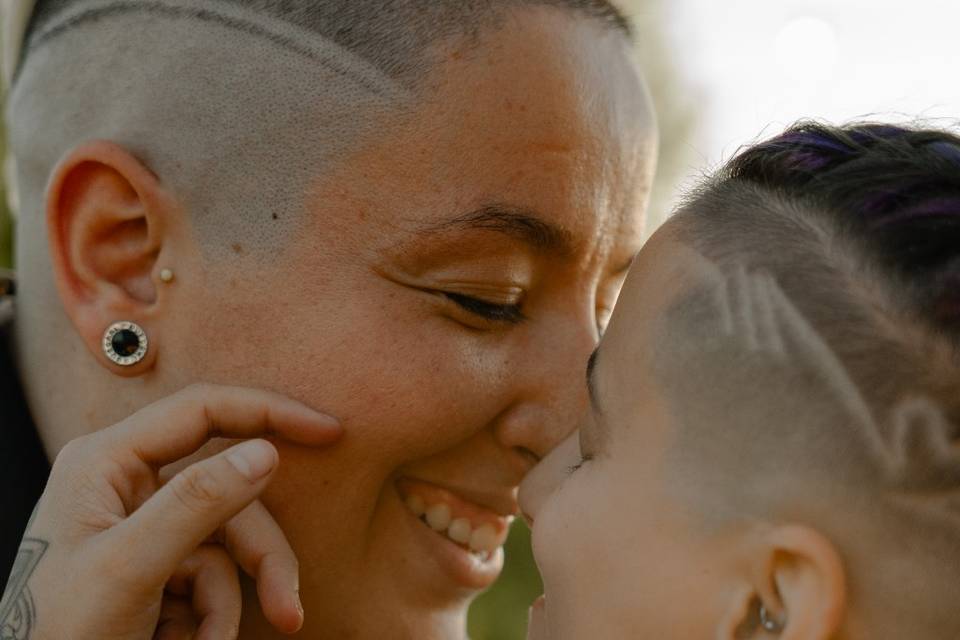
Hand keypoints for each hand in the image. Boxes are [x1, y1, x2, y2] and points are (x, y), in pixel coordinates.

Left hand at [0, 384, 341, 639]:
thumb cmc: (53, 635)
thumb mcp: (128, 568)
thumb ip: (196, 503)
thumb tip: (265, 452)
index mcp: (107, 460)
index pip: (204, 410)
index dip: (270, 413)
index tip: (329, 430)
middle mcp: (127, 483)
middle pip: (229, 496)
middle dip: (259, 559)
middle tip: (288, 609)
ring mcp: (142, 526)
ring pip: (226, 545)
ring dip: (225, 603)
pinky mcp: (153, 564)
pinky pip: (209, 577)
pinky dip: (206, 616)